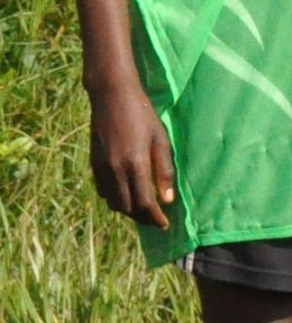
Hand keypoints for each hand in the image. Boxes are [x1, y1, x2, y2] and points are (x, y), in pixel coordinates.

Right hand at [88, 80, 173, 228]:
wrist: (112, 97)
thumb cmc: (143, 116)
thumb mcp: (161, 140)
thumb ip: (164, 170)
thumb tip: (167, 199)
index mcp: (135, 164)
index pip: (144, 203)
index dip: (155, 217)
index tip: (165, 224)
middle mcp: (115, 170)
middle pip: (127, 207)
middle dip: (142, 218)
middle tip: (157, 219)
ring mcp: (101, 167)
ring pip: (113, 202)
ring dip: (128, 210)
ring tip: (144, 209)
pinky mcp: (93, 163)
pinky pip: (103, 191)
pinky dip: (115, 198)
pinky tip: (127, 194)